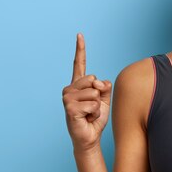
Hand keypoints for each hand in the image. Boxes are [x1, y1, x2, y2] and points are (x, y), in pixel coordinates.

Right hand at [62, 33, 112, 152]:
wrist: (90, 137)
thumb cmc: (96, 118)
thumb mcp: (104, 99)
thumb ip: (105, 86)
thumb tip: (99, 82)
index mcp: (78, 84)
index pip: (79, 63)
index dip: (80, 49)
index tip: (80, 35)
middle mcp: (70, 89)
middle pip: (93, 79)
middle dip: (99, 93)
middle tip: (93, 106)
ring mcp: (67, 98)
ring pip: (94, 92)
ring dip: (97, 105)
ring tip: (89, 113)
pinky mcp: (69, 108)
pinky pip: (92, 104)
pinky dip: (94, 112)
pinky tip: (87, 118)